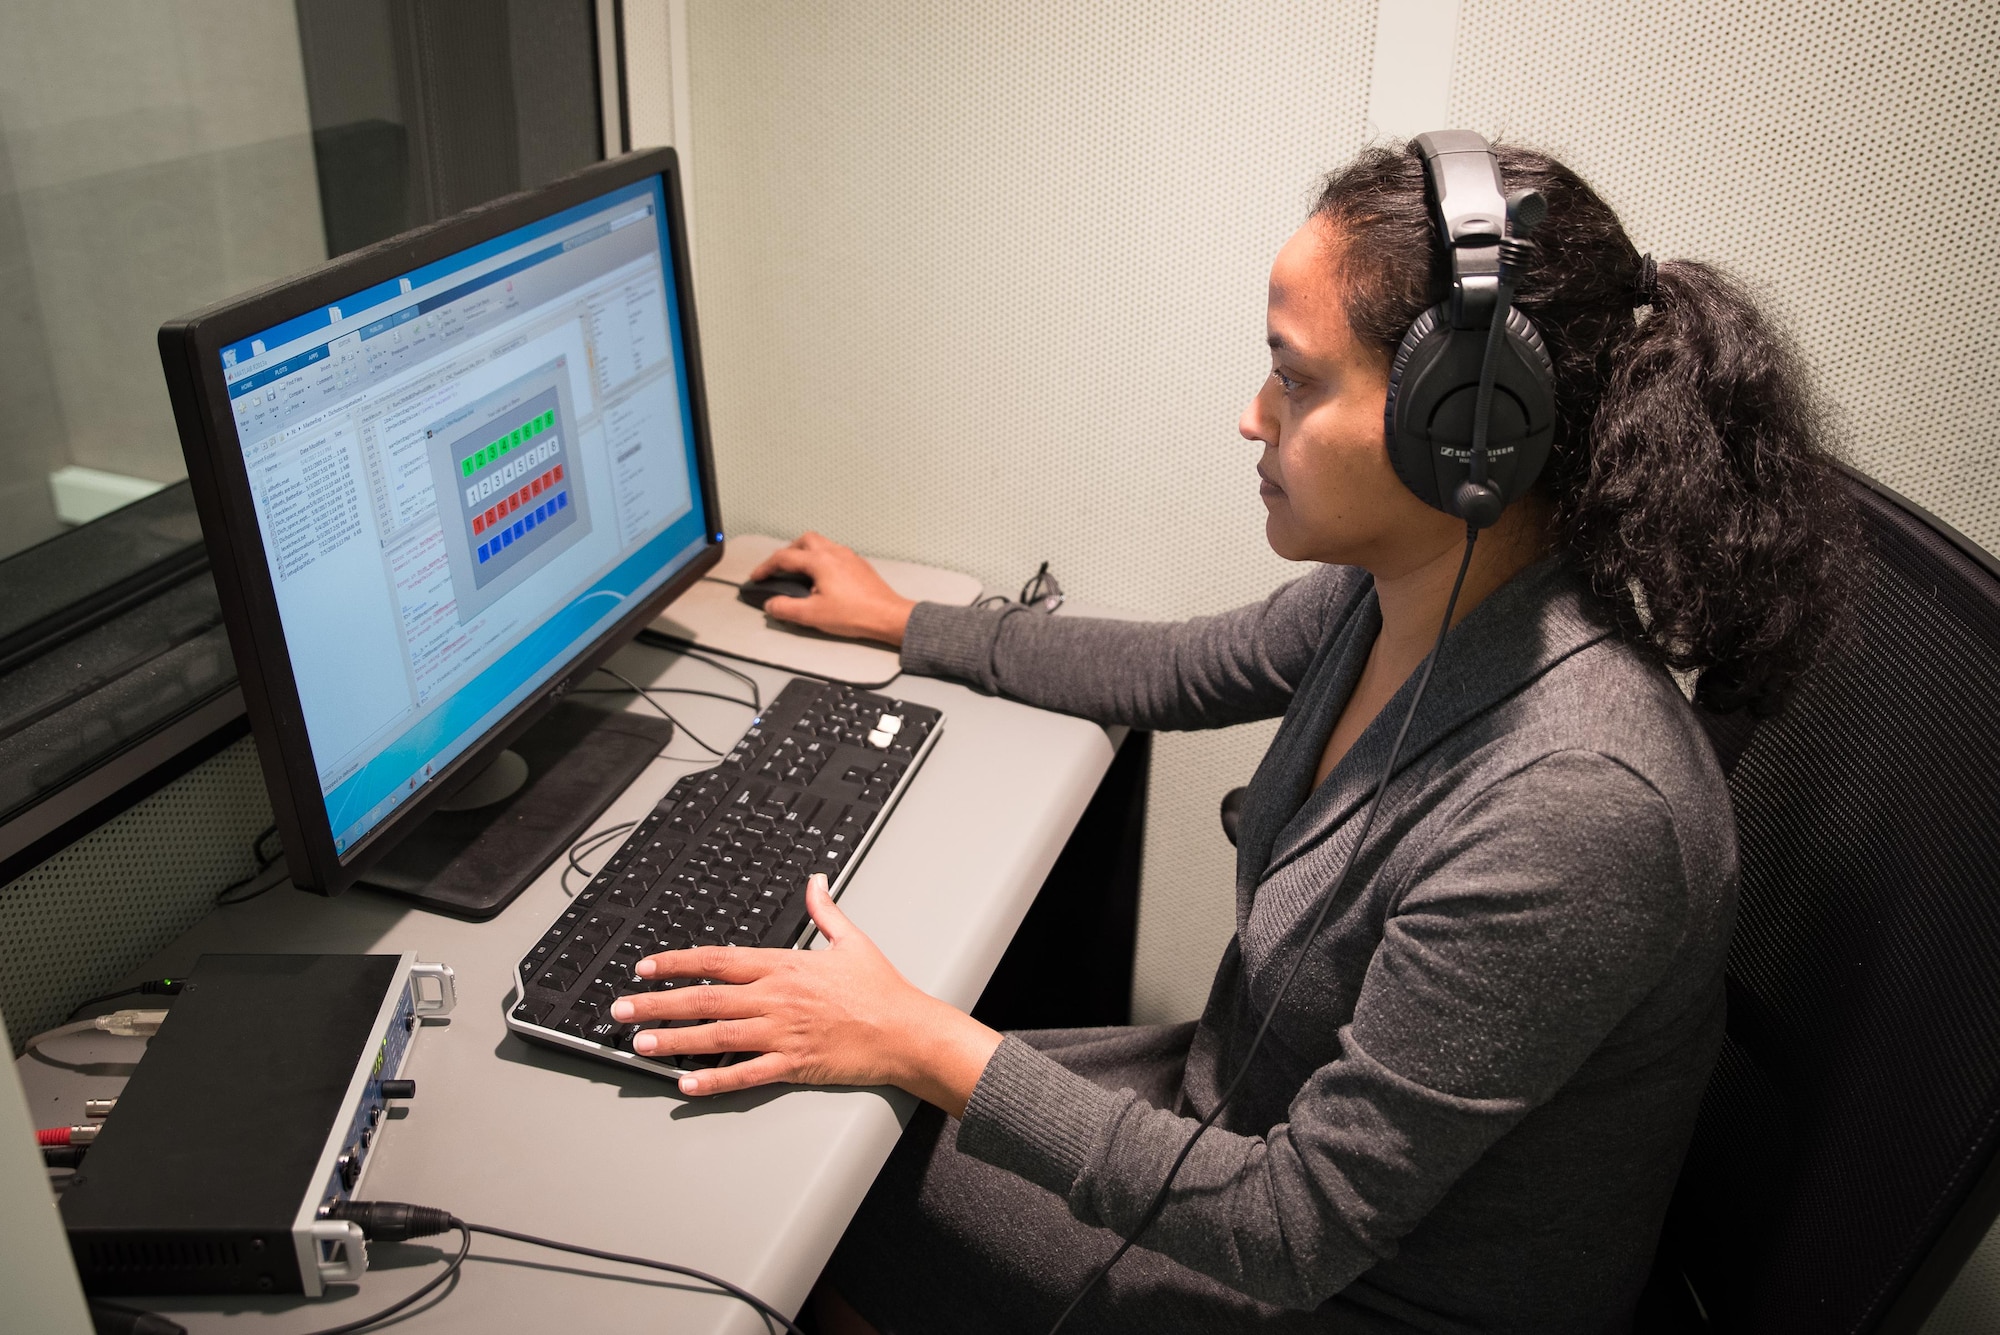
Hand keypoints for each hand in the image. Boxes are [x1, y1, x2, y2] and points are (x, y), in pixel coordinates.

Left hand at [610, 875, 1002, 1111]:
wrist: (907, 1031)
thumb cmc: (881, 989)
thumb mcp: (851, 940)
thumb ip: (825, 909)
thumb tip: (816, 880)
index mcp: (784, 966)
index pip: (718, 959)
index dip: (677, 962)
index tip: (645, 966)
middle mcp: (776, 998)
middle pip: (705, 998)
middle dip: (657, 1003)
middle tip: (622, 1010)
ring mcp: (783, 1033)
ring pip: (717, 1035)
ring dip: (674, 1040)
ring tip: (641, 1045)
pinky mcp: (794, 1064)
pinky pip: (746, 1074)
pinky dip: (714, 1080)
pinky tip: (686, 1085)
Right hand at [745, 533, 915, 646]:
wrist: (887, 616)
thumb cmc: (854, 614)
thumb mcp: (812, 615)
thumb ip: (786, 608)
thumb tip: (771, 604)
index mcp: (820, 561)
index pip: (784, 558)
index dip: (766, 567)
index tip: (756, 577)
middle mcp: (834, 552)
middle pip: (804, 541)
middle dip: (787, 551)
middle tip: (778, 567)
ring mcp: (849, 556)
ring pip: (821, 543)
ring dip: (805, 552)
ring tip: (798, 570)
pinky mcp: (859, 564)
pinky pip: (835, 552)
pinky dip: (821, 557)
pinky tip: (822, 576)